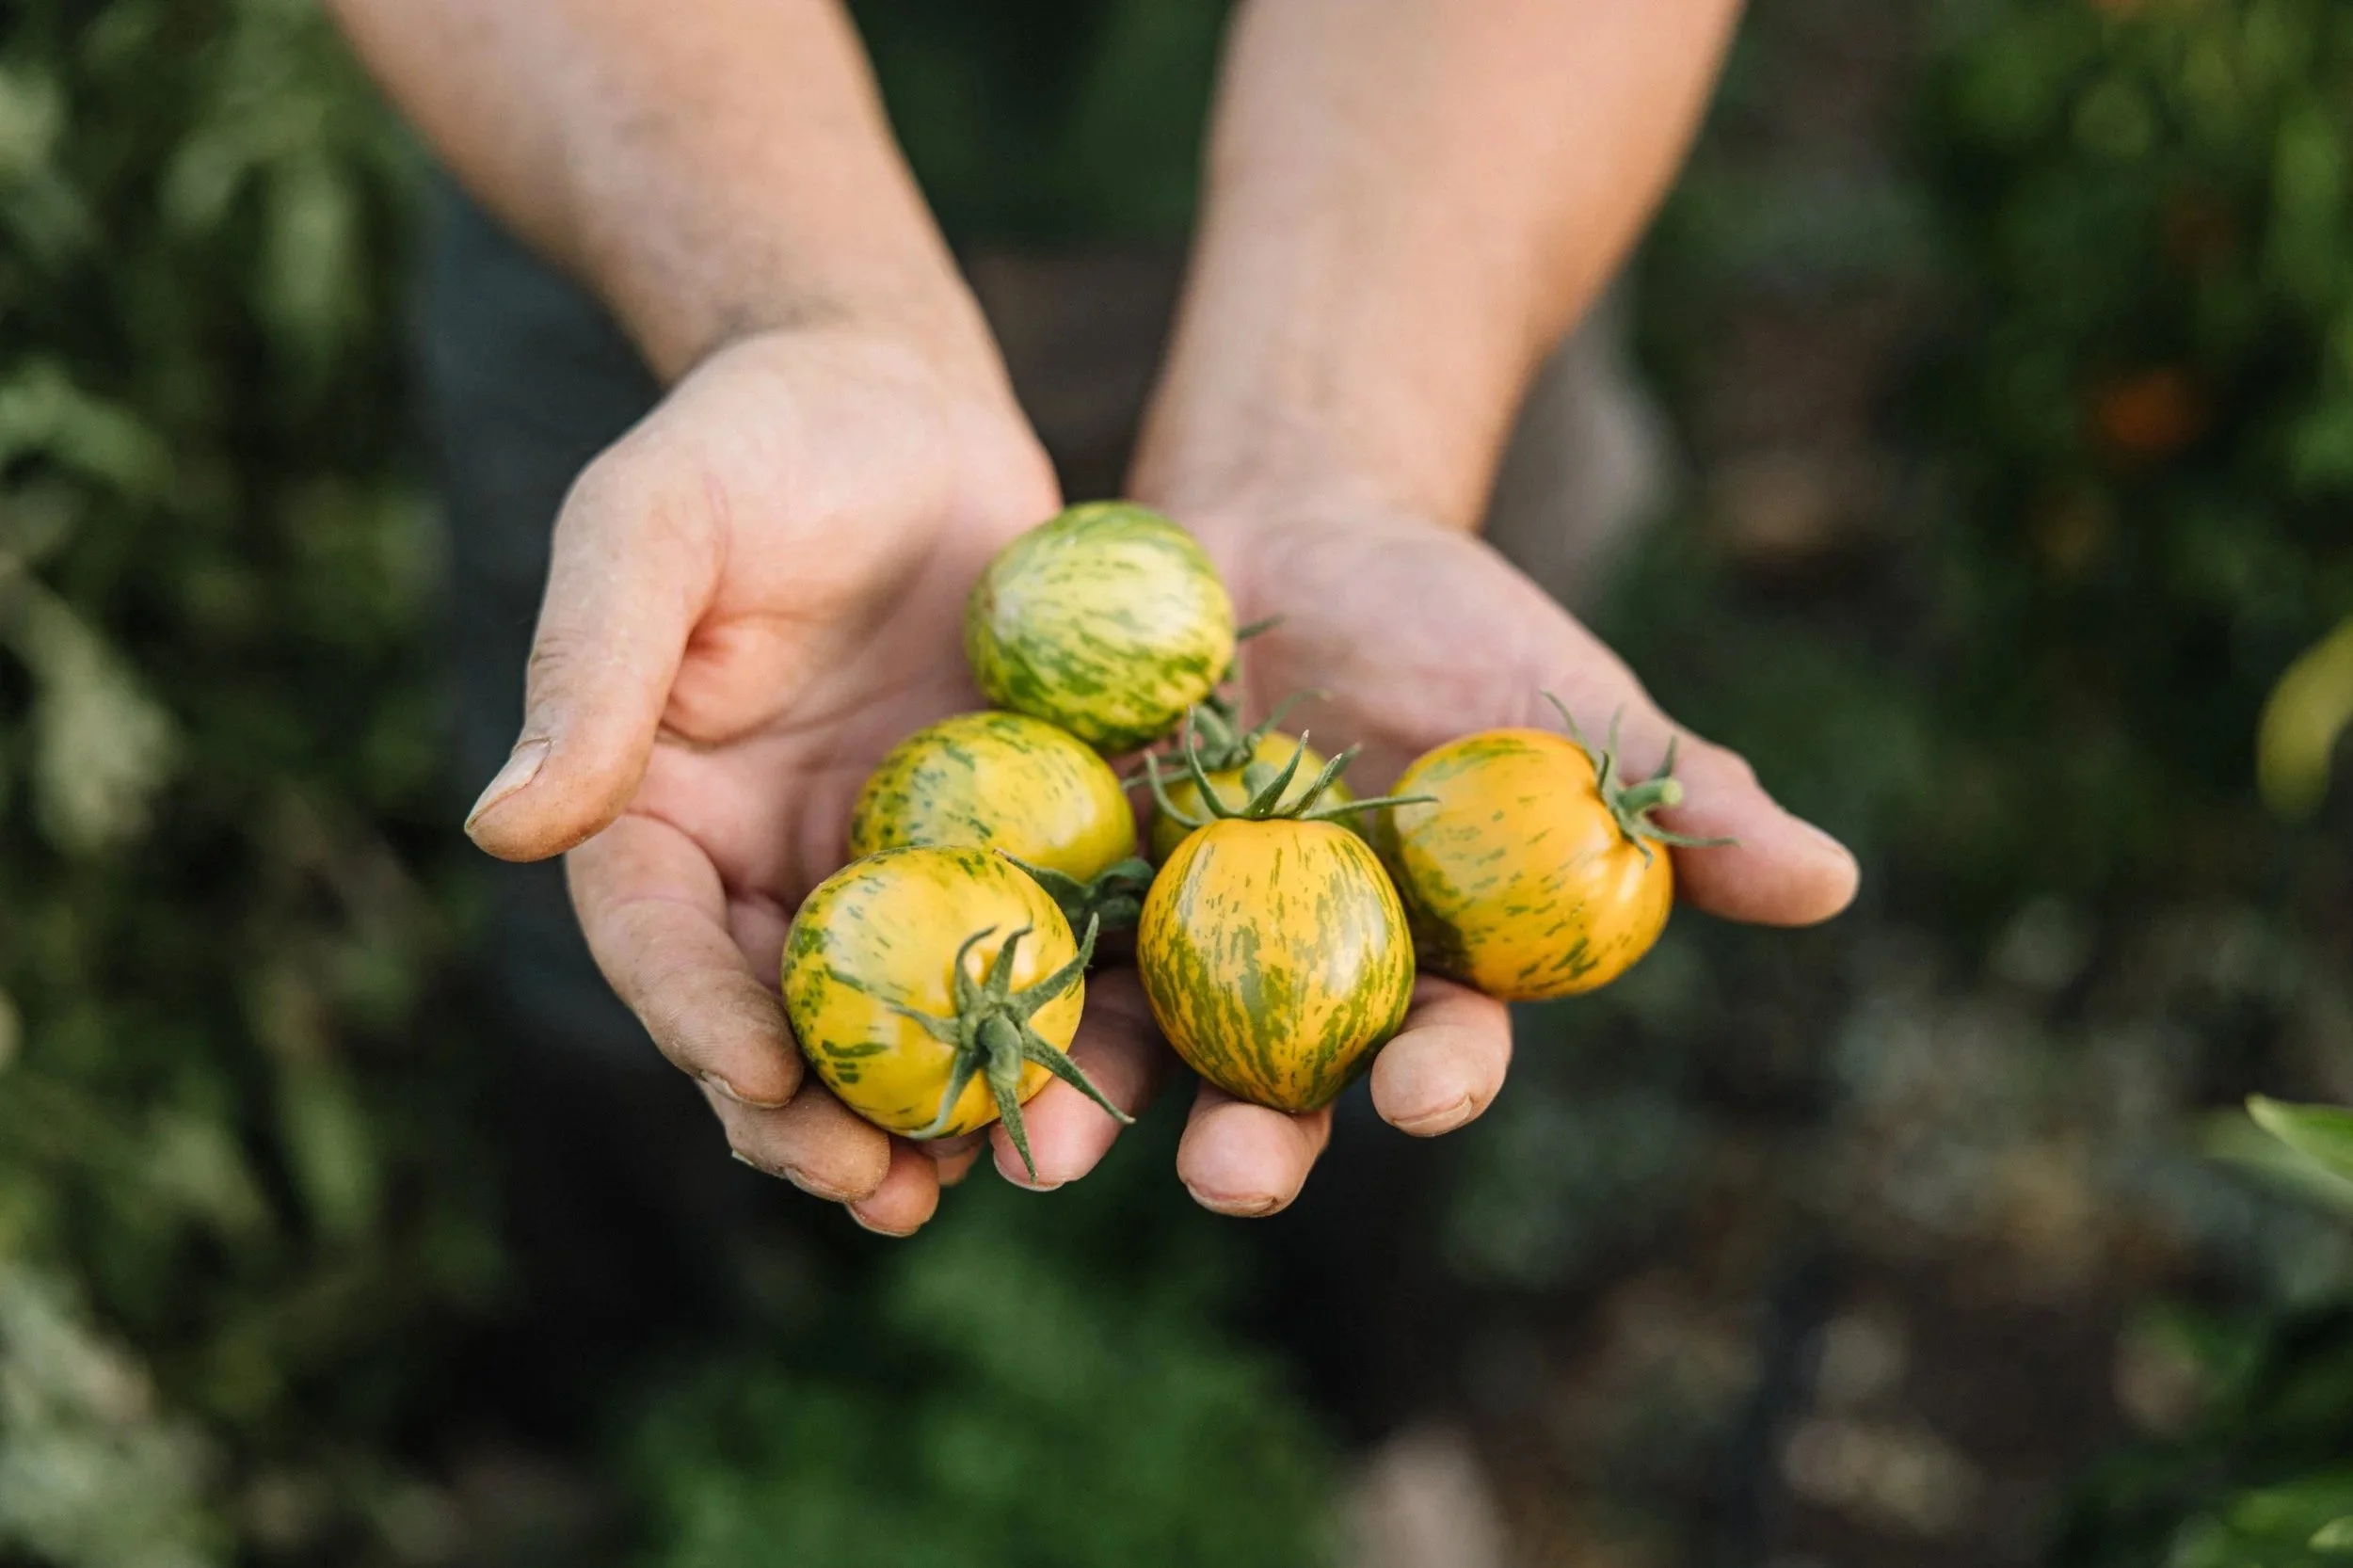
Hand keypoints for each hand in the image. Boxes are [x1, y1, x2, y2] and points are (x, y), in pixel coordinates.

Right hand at [461, 325, 1160, 1234]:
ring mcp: (889, 859)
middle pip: (782, 1018)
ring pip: (903, 1011)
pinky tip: (1092, 1073)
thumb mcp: (651, 524)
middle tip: (880, 1190)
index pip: (661, 942)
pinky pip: (1023, 937)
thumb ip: (590, 667)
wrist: (897, 397)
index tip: (758, 1087)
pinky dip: (1049, 1012)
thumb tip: (503, 829)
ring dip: (937, 1106)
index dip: (702, 1025)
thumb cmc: (751, 440)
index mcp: (656, 811)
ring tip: (987, 1176)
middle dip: (822, 1118)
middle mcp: (768, 861)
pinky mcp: (1002, 835)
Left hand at [1075, 488, 1859, 1216]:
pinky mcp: (1070, 874)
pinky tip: (962, 1013)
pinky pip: (1029, 935)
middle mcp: (1293, 978)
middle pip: (1280, 1086)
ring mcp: (1173, 933)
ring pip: (1139, 1043)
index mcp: (1422, 965)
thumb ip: (1680, 797)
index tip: (1437, 1086)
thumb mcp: (1571, 696)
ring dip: (1102, 1106)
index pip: (1442, 1045)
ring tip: (1058, 1154)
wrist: (1295, 523)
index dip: (1445, 1076)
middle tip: (1240, 1173)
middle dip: (1263, 1141)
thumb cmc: (1456, 619)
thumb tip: (1839, 882)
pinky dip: (1000, 976)